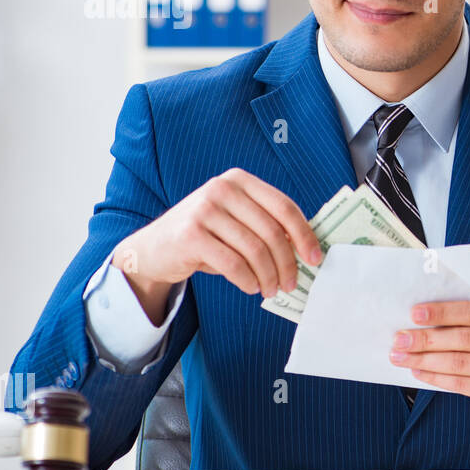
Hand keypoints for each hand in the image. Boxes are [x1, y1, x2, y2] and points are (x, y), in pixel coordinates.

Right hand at [113, 167, 321, 299]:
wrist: (153, 249)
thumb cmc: (205, 237)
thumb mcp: (236, 221)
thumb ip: (266, 226)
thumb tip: (306, 250)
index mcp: (239, 180)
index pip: (284, 207)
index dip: (304, 235)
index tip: (315, 258)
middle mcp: (222, 189)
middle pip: (272, 231)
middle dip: (287, 263)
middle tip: (292, 283)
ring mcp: (204, 210)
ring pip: (254, 250)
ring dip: (269, 276)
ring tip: (271, 289)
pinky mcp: (191, 235)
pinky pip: (233, 264)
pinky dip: (248, 280)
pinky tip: (251, 288)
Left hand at [390, 301, 469, 428]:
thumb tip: (429, 320)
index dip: (443, 312)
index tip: (415, 314)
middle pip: (464, 338)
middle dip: (426, 338)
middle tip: (400, 339)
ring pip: (460, 362)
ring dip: (425, 359)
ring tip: (402, 356)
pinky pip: (462, 383)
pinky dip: (436, 377)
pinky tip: (420, 371)